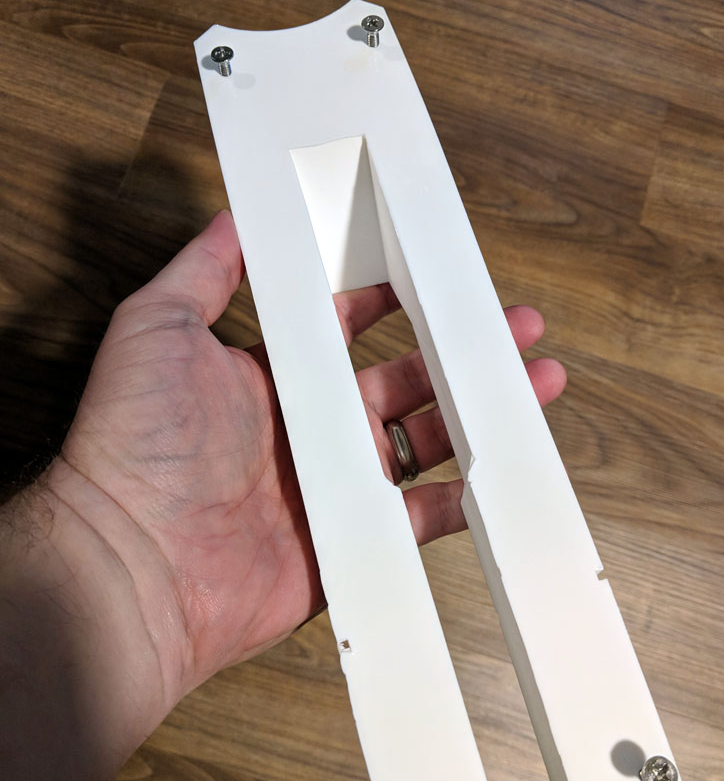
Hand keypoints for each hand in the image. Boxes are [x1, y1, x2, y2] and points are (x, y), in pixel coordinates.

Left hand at [56, 211, 565, 701]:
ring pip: (424, 443)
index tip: (435, 271)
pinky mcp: (352, 542)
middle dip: (459, 351)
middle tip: (512, 326)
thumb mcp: (155, 328)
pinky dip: (464, 499)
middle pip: (403, 381)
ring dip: (479, 414)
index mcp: (272, 377)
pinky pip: (420, 518)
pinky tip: (506, 471)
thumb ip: (203, 271)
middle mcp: (309, 429)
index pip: (346, 326)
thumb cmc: (134, 444)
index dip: (393, 298)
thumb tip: (236, 215)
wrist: (131, 565)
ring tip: (535, 381)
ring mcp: (334, 487)